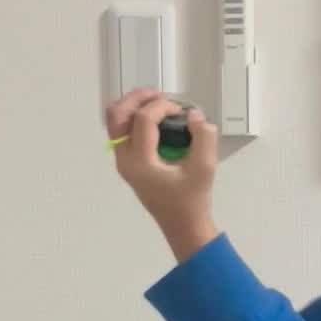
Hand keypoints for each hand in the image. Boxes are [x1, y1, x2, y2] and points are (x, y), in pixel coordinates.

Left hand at [106, 90, 218, 260]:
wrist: (182, 225)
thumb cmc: (193, 199)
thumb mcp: (205, 167)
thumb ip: (204, 136)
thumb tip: (194, 114)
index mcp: (140, 162)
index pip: (142, 119)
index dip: (162, 106)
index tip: (181, 110)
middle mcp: (125, 160)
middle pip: (117, 115)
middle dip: (137, 99)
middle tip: (159, 95)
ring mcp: (123, 162)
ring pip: (114, 122)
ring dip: (132, 106)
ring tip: (155, 103)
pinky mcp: (127, 163)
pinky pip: (120, 132)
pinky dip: (133, 118)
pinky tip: (154, 118)